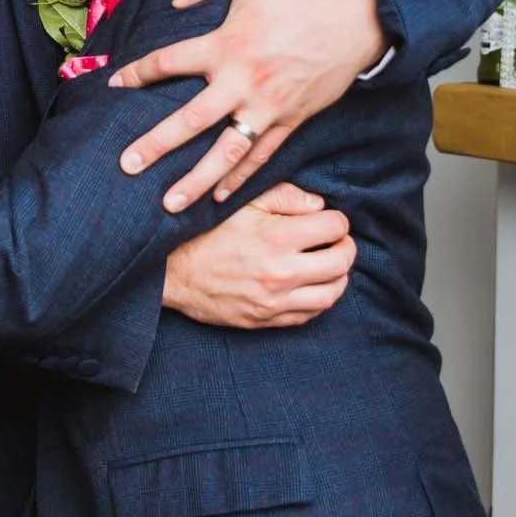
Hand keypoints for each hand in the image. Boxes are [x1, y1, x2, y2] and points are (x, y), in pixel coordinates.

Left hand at [111, 0, 385, 210]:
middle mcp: (243, 83)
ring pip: (226, 153)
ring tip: (168, 205)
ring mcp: (268, 108)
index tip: (113, 84)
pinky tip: (219, 199)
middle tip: (126, 166)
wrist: (359, 17)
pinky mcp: (291, 121)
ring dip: (196, 180)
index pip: (169, 63)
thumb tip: (176, 0)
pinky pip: (261, 157)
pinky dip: (240, 179)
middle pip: (190, 121)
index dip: (137, 73)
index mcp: (227, 46)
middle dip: (156, 145)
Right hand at [162, 183, 354, 327]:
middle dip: (345, 246)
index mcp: (276, 237)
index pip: (334, 227)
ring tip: (328, 263)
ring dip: (338, 276)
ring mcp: (275, 301)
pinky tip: (310, 284)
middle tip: (336, 240)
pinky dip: (318, 298)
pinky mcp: (266, 320)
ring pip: (332, 293)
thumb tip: (319, 204)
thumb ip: (284, 196)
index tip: (329, 218)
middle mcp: (281, 273)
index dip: (336, 219)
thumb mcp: (240, 201)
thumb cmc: (204, 231)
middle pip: (342, 262)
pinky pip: (309, 314)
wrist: (170, 272)